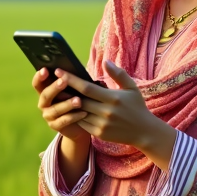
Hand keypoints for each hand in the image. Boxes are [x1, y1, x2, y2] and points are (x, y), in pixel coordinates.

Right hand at [32, 68, 90, 143]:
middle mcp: (44, 103)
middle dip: (54, 87)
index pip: (38, 83)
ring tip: (78, 100)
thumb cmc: (76, 99)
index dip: (39, 76)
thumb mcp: (73, 89)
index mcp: (45, 91)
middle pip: (45, 95)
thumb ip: (70, 82)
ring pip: (55, 109)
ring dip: (67, 104)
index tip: (45, 69)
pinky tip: (84, 112)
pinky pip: (64, 121)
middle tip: (63, 81)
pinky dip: (74, 116)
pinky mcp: (55, 126)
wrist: (80, 123)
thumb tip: (73, 71)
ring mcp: (48, 115)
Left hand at [60, 60, 174, 157]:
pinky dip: (75, 115)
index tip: (58, 71)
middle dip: (64, 91)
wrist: (144, 132)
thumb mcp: (131, 88)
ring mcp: (102, 124)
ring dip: (66, 104)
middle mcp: (106, 112)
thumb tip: (105, 61)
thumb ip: (118, 74)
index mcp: (113, 98)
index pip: (87, 88)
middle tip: (52, 82)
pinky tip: (68, 108)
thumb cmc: (137, 106)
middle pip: (79, 100)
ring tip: (56, 94)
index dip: (71, 79)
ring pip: (78, 113)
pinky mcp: (99, 134)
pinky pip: (82, 123)